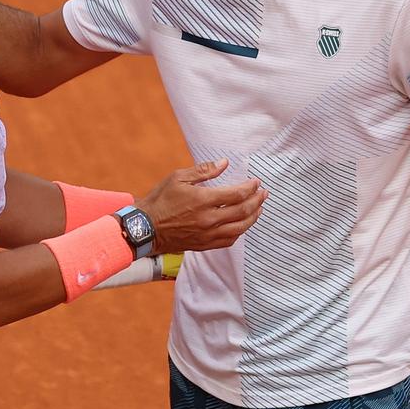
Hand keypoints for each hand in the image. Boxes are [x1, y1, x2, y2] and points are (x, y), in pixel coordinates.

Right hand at [137, 159, 266, 254]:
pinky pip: (229, 240)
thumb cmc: (160, 200)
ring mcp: (207, 234)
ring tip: (259, 208)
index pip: (237, 194)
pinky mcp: (204, 245)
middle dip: (257, 201)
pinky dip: (240, 232)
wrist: (146, 228)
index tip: (256, 181)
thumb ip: (204, 170)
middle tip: (264, 193)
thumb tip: (225, 163)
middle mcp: (208, 219)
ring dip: (253, 217)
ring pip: (240, 228)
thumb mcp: (178, 178)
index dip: (250, 187)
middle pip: (243, 211)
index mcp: (203, 200)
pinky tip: (243, 225)